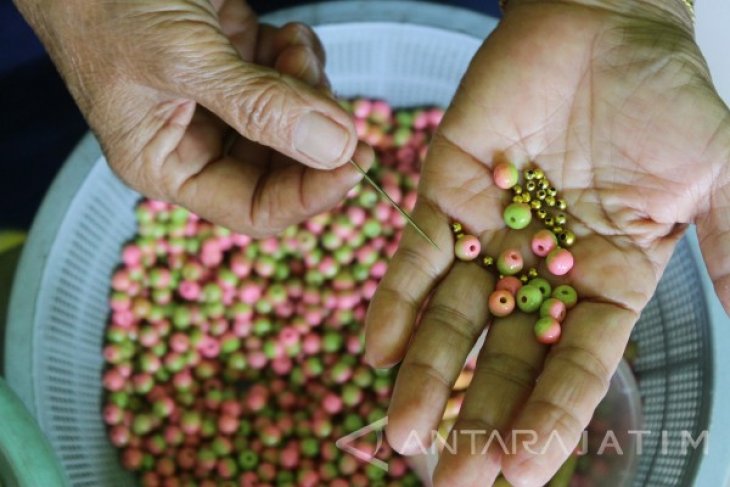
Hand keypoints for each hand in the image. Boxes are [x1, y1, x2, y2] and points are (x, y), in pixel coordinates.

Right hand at [16, 0, 371, 234]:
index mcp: (168, 166)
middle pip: (285, 167)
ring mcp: (225, 103)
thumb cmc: (105, 4)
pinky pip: (294, 78)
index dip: (309, 195)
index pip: (254, 209)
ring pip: (298, 120)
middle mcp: (199, 143)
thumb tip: (335, 149)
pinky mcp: (240, 66)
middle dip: (314, 131)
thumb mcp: (184, 61)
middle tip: (328, 96)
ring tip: (289, 48)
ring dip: (310, 85)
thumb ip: (261, 108)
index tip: (356, 162)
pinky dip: (301, 57)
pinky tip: (284, 33)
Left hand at [365, 1, 729, 484]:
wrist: (601, 24)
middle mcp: (541, 270)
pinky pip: (415, 256)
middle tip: (449, 482)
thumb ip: (728, 250)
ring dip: (427, 375)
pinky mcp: (445, 194)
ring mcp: (489, 235)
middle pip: (506, 358)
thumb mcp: (714, 178)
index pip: (575, 364)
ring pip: (453, 317)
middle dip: (479, 419)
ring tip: (402, 434)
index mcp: (605, 279)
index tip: (522, 474)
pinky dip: (396, 302)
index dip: (551, 419)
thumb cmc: (663, 96)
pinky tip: (376, 352)